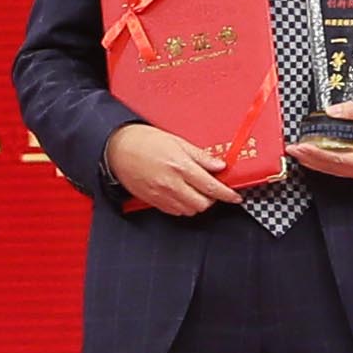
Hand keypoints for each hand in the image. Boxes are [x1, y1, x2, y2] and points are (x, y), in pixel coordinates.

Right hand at [105, 122, 227, 218]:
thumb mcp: (177, 142)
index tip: (235, 197)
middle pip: (203, 204)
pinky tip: (183, 194)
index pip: (211, 187)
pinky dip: (184, 206)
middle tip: (213, 188)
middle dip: (212, 199)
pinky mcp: (153, 202)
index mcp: (180, 167)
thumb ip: (201, 156)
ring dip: (198, 203)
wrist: (117, 148)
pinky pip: (175, 212)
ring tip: (196, 190)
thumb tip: (219, 165)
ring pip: (190, 211)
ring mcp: (162, 195)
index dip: (227, 194)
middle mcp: (172, 184)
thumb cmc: (145, 141)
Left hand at [292, 100, 352, 183]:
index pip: (338, 159)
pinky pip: (337, 168)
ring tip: (297, 151)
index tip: (303, 146)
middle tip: (294, 149)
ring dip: (313, 161)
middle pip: (332, 167)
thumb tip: (331, 111)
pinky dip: (322, 161)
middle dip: (310, 158)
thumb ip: (352, 111)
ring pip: (333, 170)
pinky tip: (311, 156)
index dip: (318, 153)